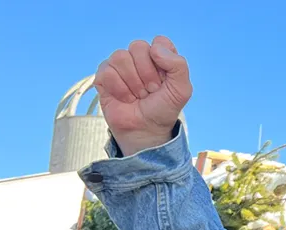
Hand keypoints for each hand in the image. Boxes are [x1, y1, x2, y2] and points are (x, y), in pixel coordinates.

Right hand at [95, 36, 190, 155]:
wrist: (146, 131)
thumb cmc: (163, 109)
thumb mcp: (182, 89)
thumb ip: (178, 65)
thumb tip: (154, 48)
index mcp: (159, 55)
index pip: (159, 41)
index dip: (161, 61)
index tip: (164, 81)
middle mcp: (139, 57)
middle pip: (138, 46)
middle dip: (146, 74)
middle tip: (150, 91)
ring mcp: (120, 66)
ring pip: (120, 57)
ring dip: (132, 82)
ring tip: (137, 96)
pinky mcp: (104, 77)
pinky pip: (106, 71)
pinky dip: (118, 89)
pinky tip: (124, 98)